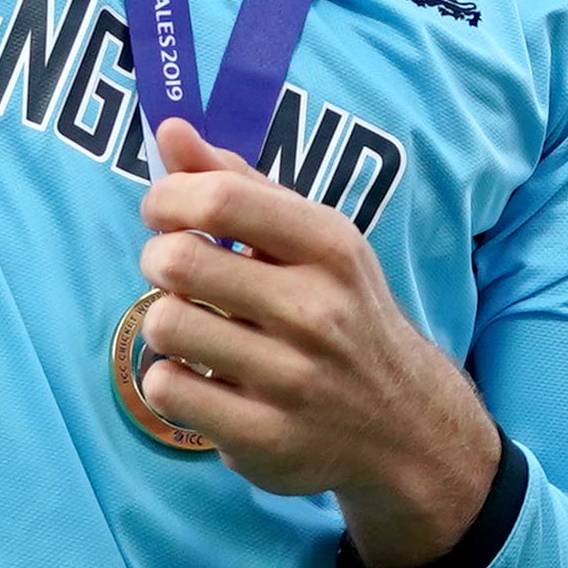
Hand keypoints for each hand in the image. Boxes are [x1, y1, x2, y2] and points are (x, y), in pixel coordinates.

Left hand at [132, 118, 500, 567]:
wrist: (409, 431)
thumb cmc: (344, 316)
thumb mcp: (312, 243)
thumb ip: (238, 183)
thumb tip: (170, 128)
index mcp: (331, 249)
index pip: (220, 199)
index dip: (166, 199)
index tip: (161, 212)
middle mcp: (318, 312)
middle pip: (177, 261)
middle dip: (158, 260)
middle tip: (174, 274)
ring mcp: (294, 380)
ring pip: (164, 325)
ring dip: (164, 323)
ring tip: (196, 329)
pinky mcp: (266, 438)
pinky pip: (166, 388)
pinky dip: (169, 379)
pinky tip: (202, 378)